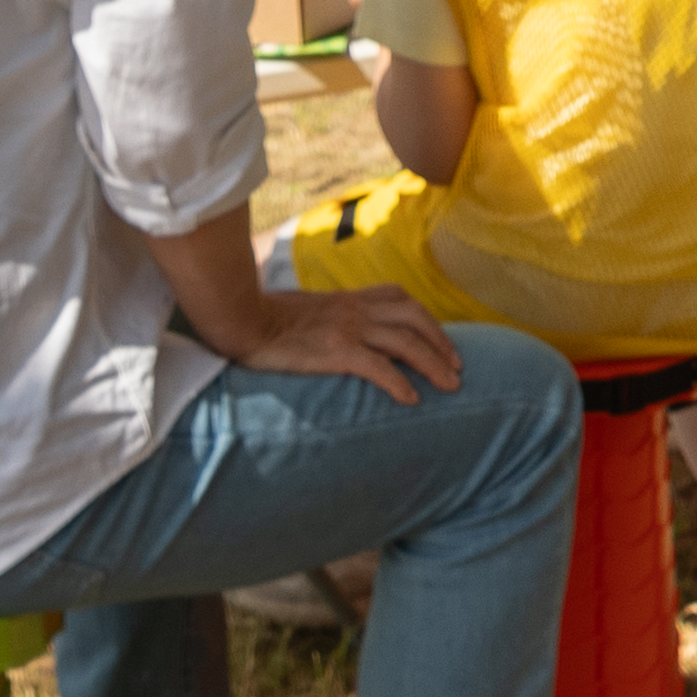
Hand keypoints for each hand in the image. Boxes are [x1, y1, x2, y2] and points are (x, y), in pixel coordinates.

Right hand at [222, 280, 468, 404]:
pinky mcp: (335, 350)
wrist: (238, 319)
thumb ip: (330, 314)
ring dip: (433, 364)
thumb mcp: (306, 308)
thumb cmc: (264, 317)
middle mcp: (354, 309)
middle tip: (458, 367)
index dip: (426, 318)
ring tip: (450, 386)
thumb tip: (337, 328)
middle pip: (415, 317)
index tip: (440, 339)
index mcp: (348, 298)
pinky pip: (378, 367)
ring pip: (406, 342)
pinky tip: (412, 399)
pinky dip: (400, 382)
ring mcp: (347, 328)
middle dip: (442, 341)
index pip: (400, 298)